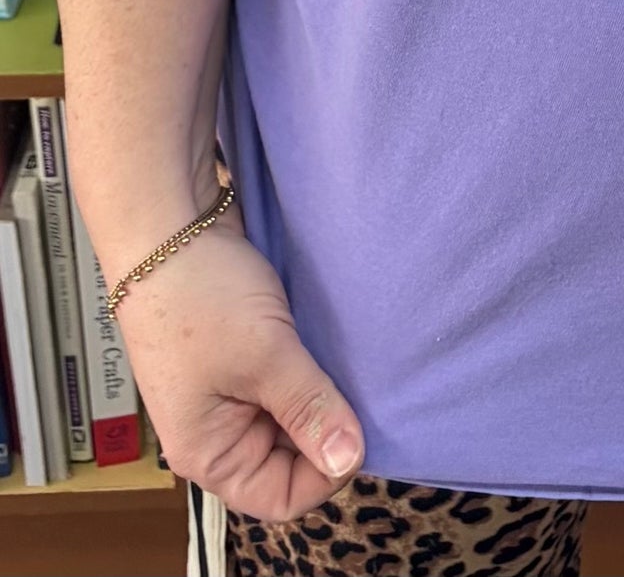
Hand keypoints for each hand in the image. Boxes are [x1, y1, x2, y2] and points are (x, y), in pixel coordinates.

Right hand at [114, 207, 364, 521]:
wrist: (167, 223)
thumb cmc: (200, 295)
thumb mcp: (265, 355)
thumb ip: (309, 408)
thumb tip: (350, 459)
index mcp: (209, 453)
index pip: (282, 498)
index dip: (326, 472)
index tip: (359, 428)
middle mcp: (217, 432)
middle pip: (290, 458)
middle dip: (326, 427)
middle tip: (359, 387)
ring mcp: (229, 392)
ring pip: (291, 414)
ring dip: (319, 392)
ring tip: (345, 361)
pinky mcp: (241, 355)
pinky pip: (285, 379)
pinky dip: (308, 366)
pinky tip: (330, 343)